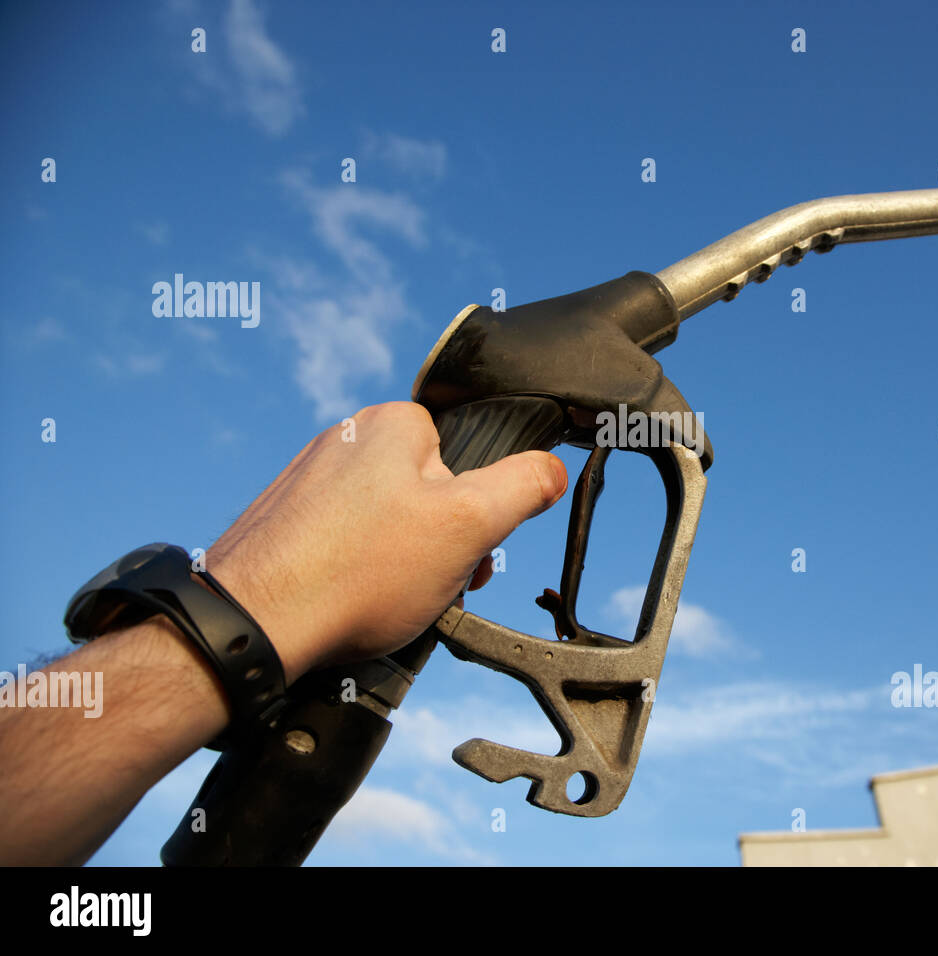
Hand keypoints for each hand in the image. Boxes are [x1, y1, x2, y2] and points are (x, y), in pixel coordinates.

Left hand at [204, 401, 566, 681]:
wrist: (251, 625)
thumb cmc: (357, 573)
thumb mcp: (470, 525)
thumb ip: (522, 487)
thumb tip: (552, 467)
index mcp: (390, 424)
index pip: (465, 459)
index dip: (478, 513)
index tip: (467, 555)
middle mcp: (345, 440)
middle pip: (427, 496)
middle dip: (439, 548)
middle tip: (428, 588)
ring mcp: (307, 482)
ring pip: (387, 527)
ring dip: (401, 569)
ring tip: (382, 603)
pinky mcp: (283, 524)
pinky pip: (344, 547)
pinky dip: (356, 578)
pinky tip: (348, 606)